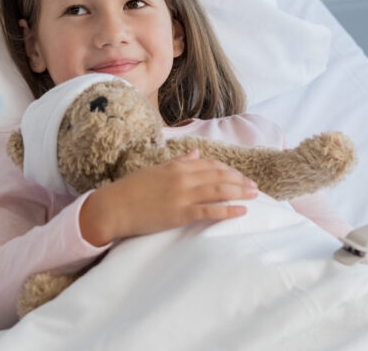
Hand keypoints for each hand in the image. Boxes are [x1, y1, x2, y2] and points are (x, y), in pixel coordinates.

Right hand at [79, 149, 258, 245]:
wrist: (113, 207)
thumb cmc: (131, 190)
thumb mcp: (156, 170)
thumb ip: (179, 162)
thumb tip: (196, 153)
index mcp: (177, 166)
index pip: (211, 165)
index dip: (229, 170)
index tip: (240, 176)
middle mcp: (183, 178)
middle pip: (220, 176)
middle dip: (240, 180)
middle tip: (255, 186)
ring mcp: (182, 196)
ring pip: (219, 191)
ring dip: (240, 192)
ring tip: (254, 196)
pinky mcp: (180, 214)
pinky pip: (210, 211)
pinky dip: (228, 210)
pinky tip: (242, 211)